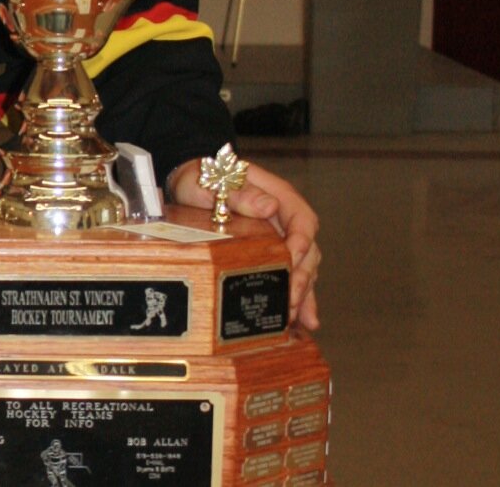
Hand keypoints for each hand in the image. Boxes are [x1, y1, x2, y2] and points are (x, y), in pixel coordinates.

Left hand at [169, 158, 320, 329]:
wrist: (192, 182)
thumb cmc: (206, 179)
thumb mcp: (216, 181)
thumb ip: (241, 193)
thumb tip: (270, 206)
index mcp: (278, 196)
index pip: (302, 220)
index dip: (303, 241)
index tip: (295, 260)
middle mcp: (284, 219)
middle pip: (307, 250)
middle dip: (301, 278)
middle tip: (290, 302)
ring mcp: (280, 237)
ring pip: (302, 267)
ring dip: (302, 293)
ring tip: (298, 319)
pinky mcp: (271, 254)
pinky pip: (289, 276)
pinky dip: (298, 297)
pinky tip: (304, 320)